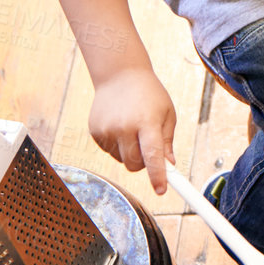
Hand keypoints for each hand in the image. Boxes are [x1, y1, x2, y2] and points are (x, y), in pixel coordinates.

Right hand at [87, 65, 176, 194]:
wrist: (119, 74)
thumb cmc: (149, 94)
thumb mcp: (166, 113)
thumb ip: (167, 141)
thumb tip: (168, 165)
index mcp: (147, 122)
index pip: (152, 156)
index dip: (157, 176)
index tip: (161, 190)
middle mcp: (124, 127)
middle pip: (134, 164)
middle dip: (144, 163)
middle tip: (148, 146)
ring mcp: (107, 130)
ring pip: (122, 160)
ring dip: (130, 152)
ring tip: (133, 128)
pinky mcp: (95, 132)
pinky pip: (110, 152)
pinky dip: (117, 145)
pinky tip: (120, 126)